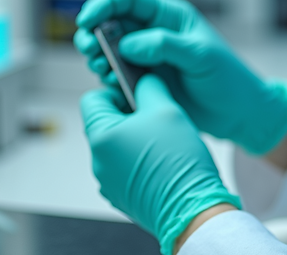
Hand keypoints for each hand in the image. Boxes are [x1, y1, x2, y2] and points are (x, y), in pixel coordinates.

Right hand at [73, 0, 286, 154]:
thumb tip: (128, 43)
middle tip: (90, 49)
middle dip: (94, 33)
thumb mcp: (201, 57)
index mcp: (170, 17)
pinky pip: (116, 75)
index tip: (87, 20)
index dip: (105, 4)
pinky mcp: (144, 81)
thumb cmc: (228, 79)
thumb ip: (164, 46)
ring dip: (99, 57)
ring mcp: (148, 58)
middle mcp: (155, 33)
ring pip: (110, 49)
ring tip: (103, 70)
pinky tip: (114, 86)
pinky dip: (108, 78)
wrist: (238, 114)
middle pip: (112, 22)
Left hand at [81, 74, 240, 254]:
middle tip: (158, 118)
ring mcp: (108, 181)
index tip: (139, 95)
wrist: (192, 207)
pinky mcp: (121, 196)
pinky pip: (126, 168)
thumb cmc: (178, 161)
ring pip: (118, 146)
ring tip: (164, 143)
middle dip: (131, 116)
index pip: (93, 98)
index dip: (116, 91)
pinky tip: (163, 163)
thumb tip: (143, 79)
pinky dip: (141, 161)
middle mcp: (98, 161)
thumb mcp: (166, 109)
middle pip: (106, 123)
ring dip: (137, 139)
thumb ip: (149, 86)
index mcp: (102, 136)